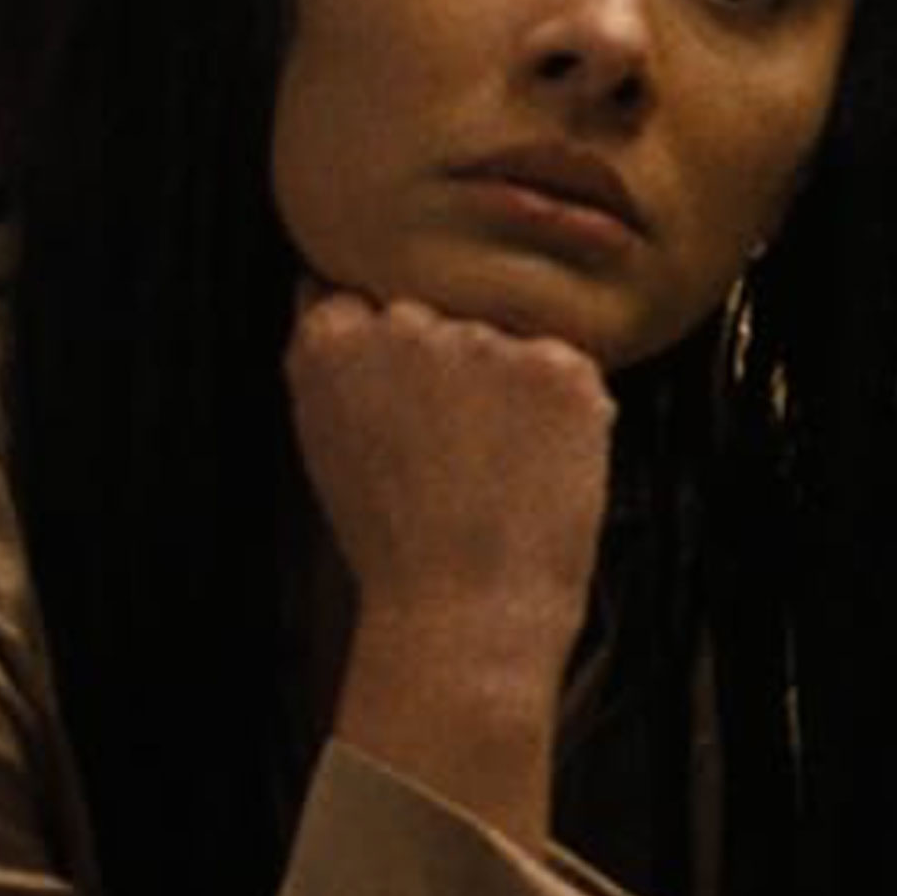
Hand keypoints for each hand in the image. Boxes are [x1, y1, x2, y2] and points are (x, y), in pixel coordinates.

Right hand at [290, 287, 612, 820]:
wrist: (466, 610)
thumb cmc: (397, 542)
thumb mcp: (333, 443)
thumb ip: (338, 361)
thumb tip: (326, 285)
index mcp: (330, 341)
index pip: (367, 300)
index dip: (397, 360)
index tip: (408, 413)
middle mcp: (403, 324)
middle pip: (443, 317)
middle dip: (456, 369)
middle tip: (458, 456)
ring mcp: (483, 341)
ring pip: (510, 343)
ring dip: (515, 390)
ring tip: (497, 472)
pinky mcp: (558, 365)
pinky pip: (570, 370)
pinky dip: (570, 414)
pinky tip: (541, 469)